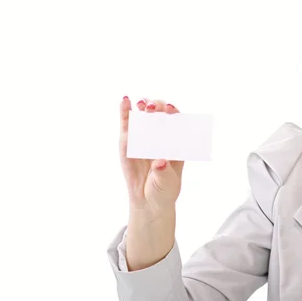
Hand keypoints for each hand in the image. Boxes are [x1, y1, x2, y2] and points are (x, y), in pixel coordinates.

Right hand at [119, 96, 184, 211]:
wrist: (148, 201)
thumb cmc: (163, 189)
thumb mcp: (167, 183)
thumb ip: (163, 173)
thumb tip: (159, 162)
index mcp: (175, 143)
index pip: (176, 121)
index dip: (174, 112)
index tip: (171, 109)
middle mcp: (160, 135)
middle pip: (160, 113)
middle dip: (158, 106)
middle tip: (152, 109)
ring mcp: (143, 136)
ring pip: (144, 114)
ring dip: (144, 104)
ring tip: (142, 104)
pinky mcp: (127, 141)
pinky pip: (126, 123)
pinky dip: (125, 110)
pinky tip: (125, 100)